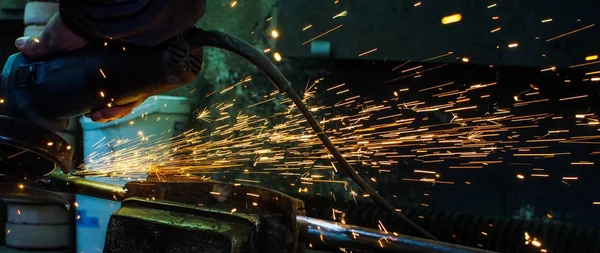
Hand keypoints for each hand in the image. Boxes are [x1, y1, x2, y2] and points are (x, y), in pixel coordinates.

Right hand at [15, 13, 144, 122]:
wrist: (97, 15)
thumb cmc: (79, 22)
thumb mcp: (57, 37)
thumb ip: (44, 46)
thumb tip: (22, 47)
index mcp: (103, 61)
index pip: (102, 87)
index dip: (96, 102)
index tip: (88, 111)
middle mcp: (121, 64)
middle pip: (117, 95)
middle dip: (104, 110)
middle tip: (93, 115)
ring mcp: (136, 67)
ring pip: (129, 97)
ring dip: (114, 111)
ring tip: (100, 115)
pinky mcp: (149, 69)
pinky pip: (140, 92)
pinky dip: (126, 104)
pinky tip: (112, 110)